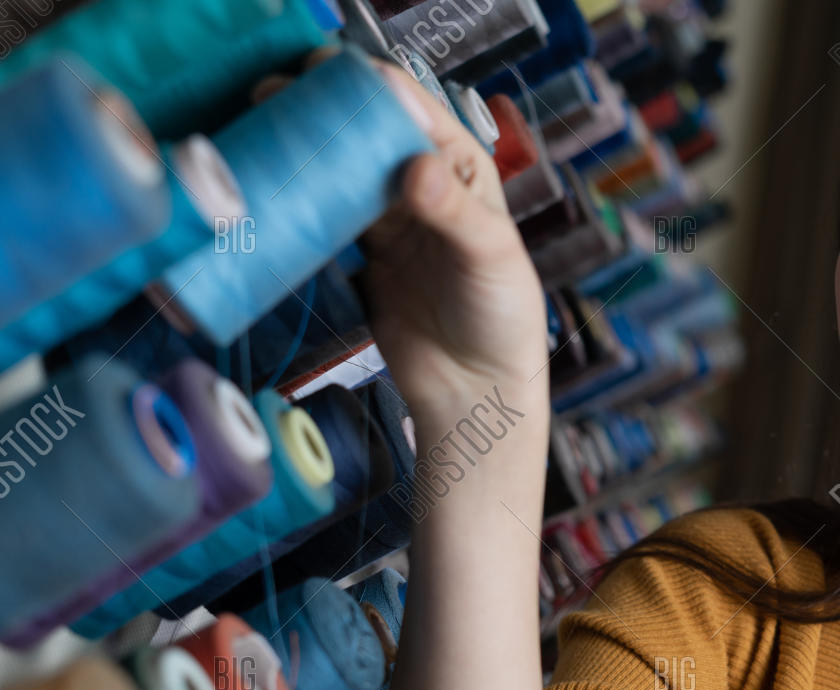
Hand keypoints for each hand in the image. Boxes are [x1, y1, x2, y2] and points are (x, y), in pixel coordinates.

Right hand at [253, 49, 549, 417]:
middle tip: (278, 93)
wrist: (475, 388)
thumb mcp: (490, 259)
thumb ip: (456, 212)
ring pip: (345, 167)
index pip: (416, 112)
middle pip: (371, 131)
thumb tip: (417, 167)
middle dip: (328, 108)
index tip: (329, 76)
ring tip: (262, 121)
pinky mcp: (364, 250)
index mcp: (463, 169)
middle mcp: (426, 184)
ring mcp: (392, 217)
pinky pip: (329, 211)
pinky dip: (304, 194)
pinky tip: (272, 178)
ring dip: (309, 146)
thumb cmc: (502, 320)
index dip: (374, 88)